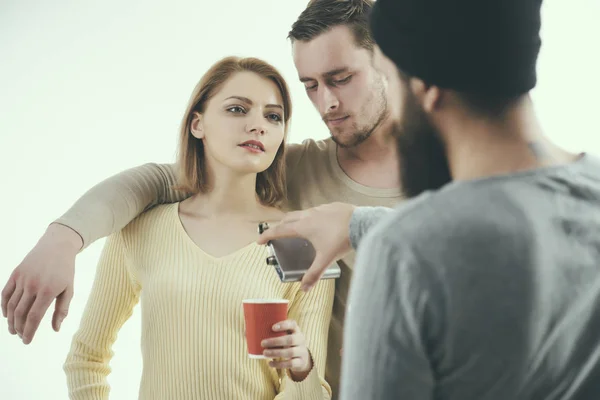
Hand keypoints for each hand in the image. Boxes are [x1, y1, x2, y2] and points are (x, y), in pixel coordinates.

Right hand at [1, 223, 80, 343]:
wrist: (57, 246)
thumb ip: (62, 310)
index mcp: (48, 291)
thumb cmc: (65, 270)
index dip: (29, 332)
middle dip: (19, 328)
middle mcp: (33, 285)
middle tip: (21, 336)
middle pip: (20, 314)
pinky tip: (6, 316)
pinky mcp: (15, 274)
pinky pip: (5, 293)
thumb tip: (56, 329)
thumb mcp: (69, 289)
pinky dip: (3, 306)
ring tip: (13, 330)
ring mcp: (22, 279)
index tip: (27, 341)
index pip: (34, 317)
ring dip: (10, 320)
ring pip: (11, 305)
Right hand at [257, 202, 354, 290]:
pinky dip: (312, 217)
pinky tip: (320, 224)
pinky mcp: (331, 206)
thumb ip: (314, 274)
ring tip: (298, 229)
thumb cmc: (342, 239)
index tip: (259, 240)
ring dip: (296, 220)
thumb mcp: (326, 259)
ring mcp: (320, 208)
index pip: (279, 230)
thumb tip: (304, 289)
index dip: (267, 235)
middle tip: (277, 234)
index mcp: (303, 226)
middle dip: (280, 226)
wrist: (362, 223)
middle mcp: (309, 215)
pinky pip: (317, 210)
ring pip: (302, 212)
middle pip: (288, 218)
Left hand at [261, 320, 312, 381]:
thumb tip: (246, 331)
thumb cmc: (287, 343)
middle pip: (290, 340)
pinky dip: (279, 364)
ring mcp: (301, 351)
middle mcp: (300, 339)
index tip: (272, 327)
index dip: (283, 325)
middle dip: (275, 341)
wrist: (302, 357)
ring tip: (264, 353)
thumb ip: (270, 332)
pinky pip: (290, 364)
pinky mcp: (300, 362)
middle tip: (262, 343)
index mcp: (295, 330)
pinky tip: (270, 363)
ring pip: (289, 352)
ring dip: (276, 353)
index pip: (292, 324)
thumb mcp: (284, 336)